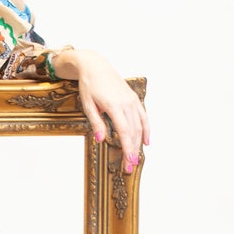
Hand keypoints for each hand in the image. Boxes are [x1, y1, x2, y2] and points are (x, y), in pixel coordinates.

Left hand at [69, 49, 149, 173]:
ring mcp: (132, 101)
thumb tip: (101, 139)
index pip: (124, 132)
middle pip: (133, 132)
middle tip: (130, 167)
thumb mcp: (88, 105)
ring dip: (138, 144)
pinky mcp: (133, 99)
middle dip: (132, 151)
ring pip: (139, 126)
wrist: (95, 66)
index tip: (129, 162)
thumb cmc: (89, 85)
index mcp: (114, 105)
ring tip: (135, 158)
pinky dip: (146, 129)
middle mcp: (126, 103)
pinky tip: (146, 141)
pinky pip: (143, 117)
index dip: (127, 149)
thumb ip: (96, 122)